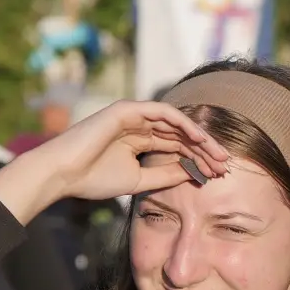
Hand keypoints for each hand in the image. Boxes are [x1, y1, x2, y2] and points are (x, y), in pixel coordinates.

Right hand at [0, 101, 231, 224]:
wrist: (63, 175)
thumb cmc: (93, 179)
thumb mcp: (139, 180)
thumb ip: (166, 174)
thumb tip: (194, 172)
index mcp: (140, 140)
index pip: (177, 146)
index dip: (199, 159)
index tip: (218, 174)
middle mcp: (138, 125)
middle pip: (181, 135)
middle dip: (206, 150)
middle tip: (226, 166)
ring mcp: (133, 115)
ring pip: (176, 123)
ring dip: (200, 138)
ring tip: (219, 155)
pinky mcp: (127, 110)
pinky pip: (163, 113)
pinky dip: (183, 123)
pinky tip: (200, 139)